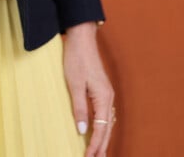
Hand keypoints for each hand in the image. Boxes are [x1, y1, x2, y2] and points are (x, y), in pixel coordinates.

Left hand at [63, 22, 114, 156]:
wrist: (82, 38)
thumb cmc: (77, 59)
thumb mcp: (74, 84)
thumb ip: (79, 108)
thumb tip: (82, 130)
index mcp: (104, 98)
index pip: (101, 129)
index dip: (95, 145)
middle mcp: (109, 97)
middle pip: (107, 128)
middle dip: (102, 146)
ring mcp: (107, 93)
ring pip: (108, 122)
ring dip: (103, 138)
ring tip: (98, 152)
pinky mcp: (102, 89)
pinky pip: (105, 113)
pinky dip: (103, 126)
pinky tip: (99, 130)